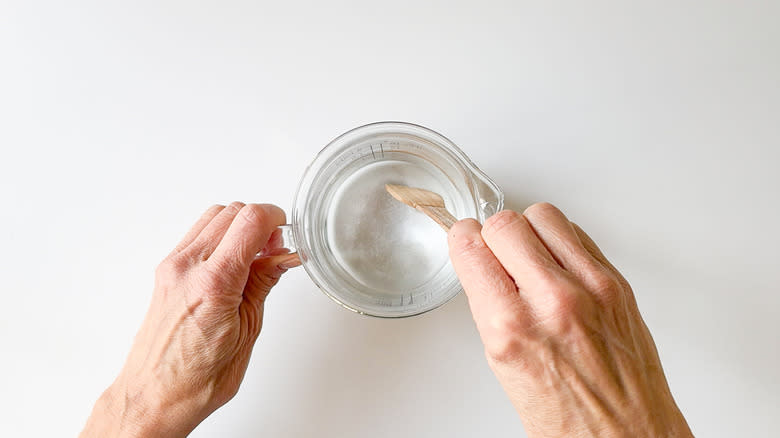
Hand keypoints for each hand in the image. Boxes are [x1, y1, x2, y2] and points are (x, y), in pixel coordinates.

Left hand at [81, 202, 299, 437]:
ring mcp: (172, 266)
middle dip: (260, 222)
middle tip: (275, 249)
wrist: (155, 396)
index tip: (287, 233)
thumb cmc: (196, 378)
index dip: (276, 218)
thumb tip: (283, 257)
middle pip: (232, 211)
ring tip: (256, 256)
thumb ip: (264, 283)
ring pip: (213, 217)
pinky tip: (234, 261)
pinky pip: (197, 234)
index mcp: (213, 283)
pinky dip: (221, 235)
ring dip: (239, 226)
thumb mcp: (247, 330)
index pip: (249, 220)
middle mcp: (187, 267)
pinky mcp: (165, 271)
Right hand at [448, 204, 691, 437]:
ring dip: (528, 229)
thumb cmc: (568, 419)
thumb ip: (492, 309)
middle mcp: (552, 301)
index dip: (463, 240)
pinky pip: (578, 233)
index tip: (465, 241)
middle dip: (492, 235)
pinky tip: (556, 262)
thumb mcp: (504, 366)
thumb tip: (482, 267)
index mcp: (511, 328)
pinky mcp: (617, 284)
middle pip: (505, 223)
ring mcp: (591, 287)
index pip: (473, 248)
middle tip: (495, 252)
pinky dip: (561, 239)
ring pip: (543, 215)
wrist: (628, 437)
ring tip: (527, 253)